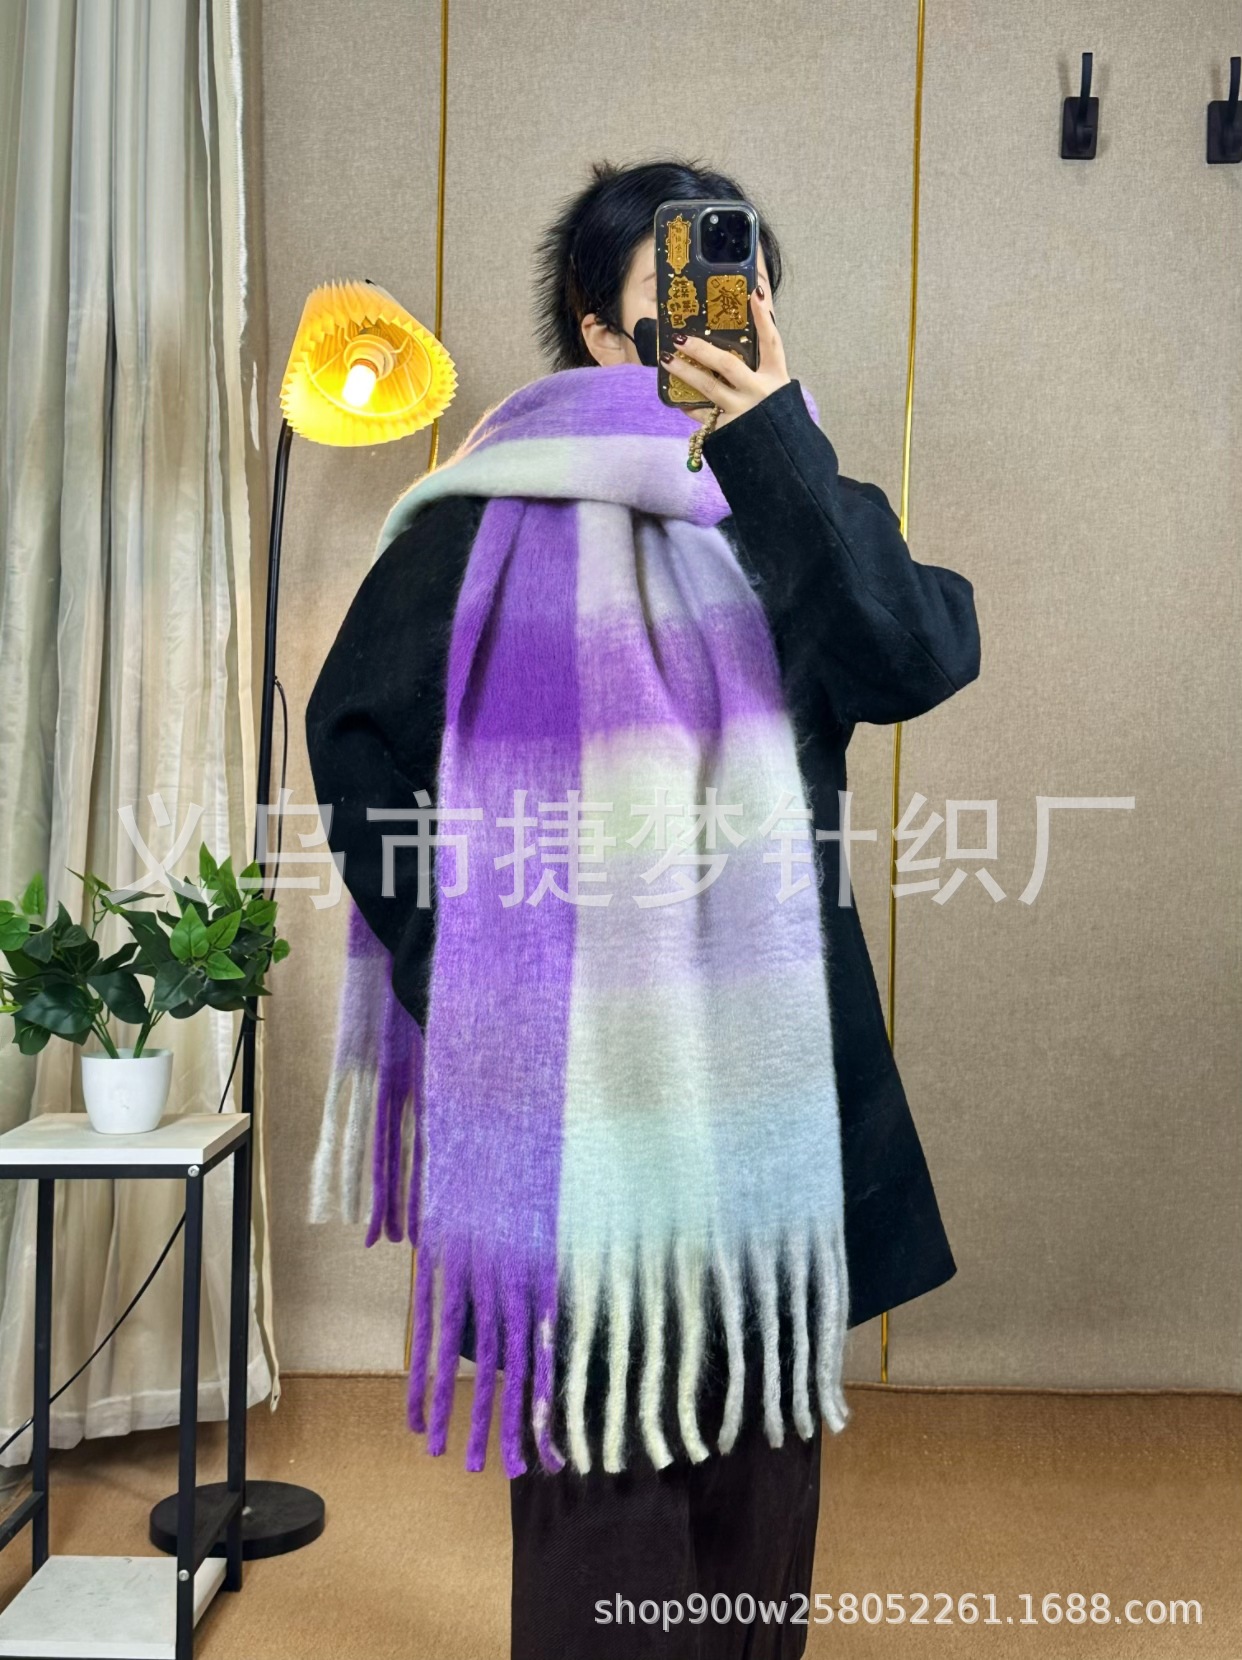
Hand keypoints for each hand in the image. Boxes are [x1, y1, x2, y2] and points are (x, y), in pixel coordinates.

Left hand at [659, 283, 789, 428]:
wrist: (780, 457)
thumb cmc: (775, 419)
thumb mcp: (777, 390)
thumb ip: (762, 369)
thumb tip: (740, 342)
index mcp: (776, 378)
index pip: (772, 343)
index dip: (763, 318)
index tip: (753, 295)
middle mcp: (759, 392)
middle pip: (727, 364)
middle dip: (702, 349)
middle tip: (680, 337)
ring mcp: (742, 412)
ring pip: (708, 388)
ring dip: (685, 373)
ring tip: (667, 359)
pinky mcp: (728, 430)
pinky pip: (703, 416)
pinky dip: (689, 407)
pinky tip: (676, 399)